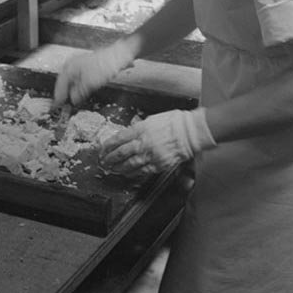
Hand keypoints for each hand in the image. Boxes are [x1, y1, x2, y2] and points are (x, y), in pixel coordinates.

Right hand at [53, 38, 136, 107]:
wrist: (119, 55)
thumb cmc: (104, 65)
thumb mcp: (89, 84)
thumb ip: (78, 93)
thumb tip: (73, 100)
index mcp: (69, 67)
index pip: (60, 85)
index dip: (58, 97)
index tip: (56, 106)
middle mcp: (72, 64)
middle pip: (64, 82)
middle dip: (63, 94)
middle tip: (62, 105)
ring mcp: (80, 64)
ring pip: (71, 80)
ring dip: (70, 90)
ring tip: (70, 101)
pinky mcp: (88, 66)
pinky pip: (79, 78)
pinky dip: (78, 86)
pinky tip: (81, 92)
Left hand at [98, 109, 215, 178]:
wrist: (190, 132)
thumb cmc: (174, 122)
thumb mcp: (152, 119)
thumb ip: (140, 128)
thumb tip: (130, 134)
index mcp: (140, 129)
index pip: (119, 138)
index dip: (108, 145)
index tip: (102, 149)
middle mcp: (143, 143)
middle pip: (121, 153)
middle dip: (110, 158)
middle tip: (103, 161)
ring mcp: (150, 155)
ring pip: (129, 164)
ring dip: (119, 167)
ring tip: (112, 169)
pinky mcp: (158, 164)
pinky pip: (142, 170)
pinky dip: (133, 173)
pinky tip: (127, 173)